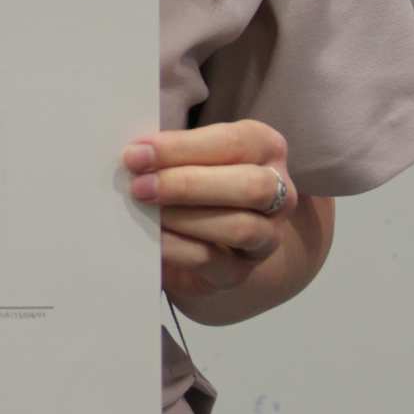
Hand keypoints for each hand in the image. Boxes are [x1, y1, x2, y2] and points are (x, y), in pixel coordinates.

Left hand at [122, 119, 295, 305]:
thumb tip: (135, 152)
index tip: (138, 152)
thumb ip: (172, 150)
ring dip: (184, 217)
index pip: (234, 143)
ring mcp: (266, 235)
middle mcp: (278, 192)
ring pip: (240, 227)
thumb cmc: (194, 179)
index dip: (183, 148)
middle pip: (249, 186)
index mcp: (265, 148)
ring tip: (145, 209)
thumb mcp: (191, 155)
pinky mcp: (240, 271)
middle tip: (139, 185)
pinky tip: (152, 237)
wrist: (208, 236)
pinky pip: (213, 260)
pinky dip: (177, 247)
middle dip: (188, 185)